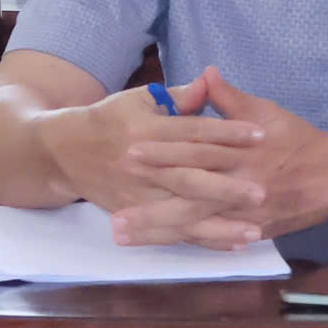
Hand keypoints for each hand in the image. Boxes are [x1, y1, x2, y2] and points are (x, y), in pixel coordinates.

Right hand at [40, 71, 268, 244]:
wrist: (66, 152)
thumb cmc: (112, 119)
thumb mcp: (141, 99)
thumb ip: (178, 96)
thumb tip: (210, 82)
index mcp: (147, 130)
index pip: (193, 132)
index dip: (227, 133)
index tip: (261, 136)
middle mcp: (143, 166)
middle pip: (189, 179)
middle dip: (225, 189)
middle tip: (262, 193)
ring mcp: (137, 195)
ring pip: (181, 213)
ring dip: (217, 225)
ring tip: (252, 232)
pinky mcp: (135, 214)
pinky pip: (171, 231)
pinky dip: (200, 239)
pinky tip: (230, 245)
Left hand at [114, 67, 327, 245]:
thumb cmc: (298, 140)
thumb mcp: (267, 112)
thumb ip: (231, 98)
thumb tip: (205, 73)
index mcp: (242, 150)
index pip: (195, 149)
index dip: (162, 151)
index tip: (128, 151)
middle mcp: (241, 182)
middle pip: (189, 191)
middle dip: (150, 200)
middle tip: (112, 206)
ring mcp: (246, 211)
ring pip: (196, 221)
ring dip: (157, 229)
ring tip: (122, 233)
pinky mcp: (254, 229)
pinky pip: (215, 238)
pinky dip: (187, 243)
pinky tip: (160, 247)